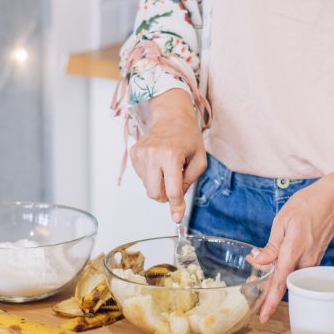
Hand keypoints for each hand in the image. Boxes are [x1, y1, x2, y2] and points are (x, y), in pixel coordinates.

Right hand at [129, 89, 206, 221]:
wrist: (171, 115)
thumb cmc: (187, 135)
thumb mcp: (199, 158)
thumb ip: (190, 181)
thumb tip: (177, 202)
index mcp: (171, 156)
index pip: (172, 191)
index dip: (176, 206)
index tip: (177, 218)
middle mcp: (153, 155)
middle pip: (154, 193)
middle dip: (165, 196)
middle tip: (174, 186)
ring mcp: (141, 154)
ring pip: (147, 186)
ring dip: (159, 183)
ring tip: (167, 166)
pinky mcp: (134, 153)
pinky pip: (142, 176)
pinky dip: (152, 175)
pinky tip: (158, 162)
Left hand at [250, 160, 333, 322]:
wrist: (332, 200)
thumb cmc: (306, 206)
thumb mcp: (282, 222)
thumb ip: (271, 246)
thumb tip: (258, 262)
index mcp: (293, 251)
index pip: (280, 283)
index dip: (270, 302)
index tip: (263, 317)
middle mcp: (305, 261)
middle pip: (285, 285)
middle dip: (268, 293)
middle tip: (251, 292)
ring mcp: (312, 261)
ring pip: (291, 279)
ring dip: (276, 282)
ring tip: (259, 279)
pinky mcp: (315, 259)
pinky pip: (298, 271)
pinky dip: (286, 272)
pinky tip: (275, 267)